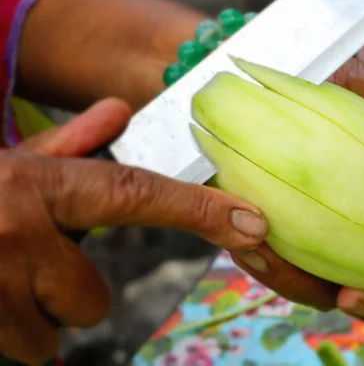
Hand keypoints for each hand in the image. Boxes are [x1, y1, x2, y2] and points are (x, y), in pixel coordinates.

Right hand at [0, 99, 267, 364]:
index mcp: (38, 183)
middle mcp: (16, 230)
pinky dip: (8, 337)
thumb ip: (65, 145)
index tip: (253, 226)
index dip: (199, 210)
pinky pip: (24, 355)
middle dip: (65, 292)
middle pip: (91, 300)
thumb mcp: (7, 163)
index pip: (135, 194)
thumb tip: (117, 108)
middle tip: (22, 265)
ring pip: (51, 335)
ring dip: (30, 319)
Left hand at [231, 58, 363, 328]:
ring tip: (272, 255)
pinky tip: (252, 244)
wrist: (267, 87)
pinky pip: (287, 273)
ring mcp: (330, 236)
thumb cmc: (328, 80)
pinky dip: (271, 267)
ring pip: (333, 291)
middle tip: (355, 297)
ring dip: (305, 287)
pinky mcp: (290, 239)